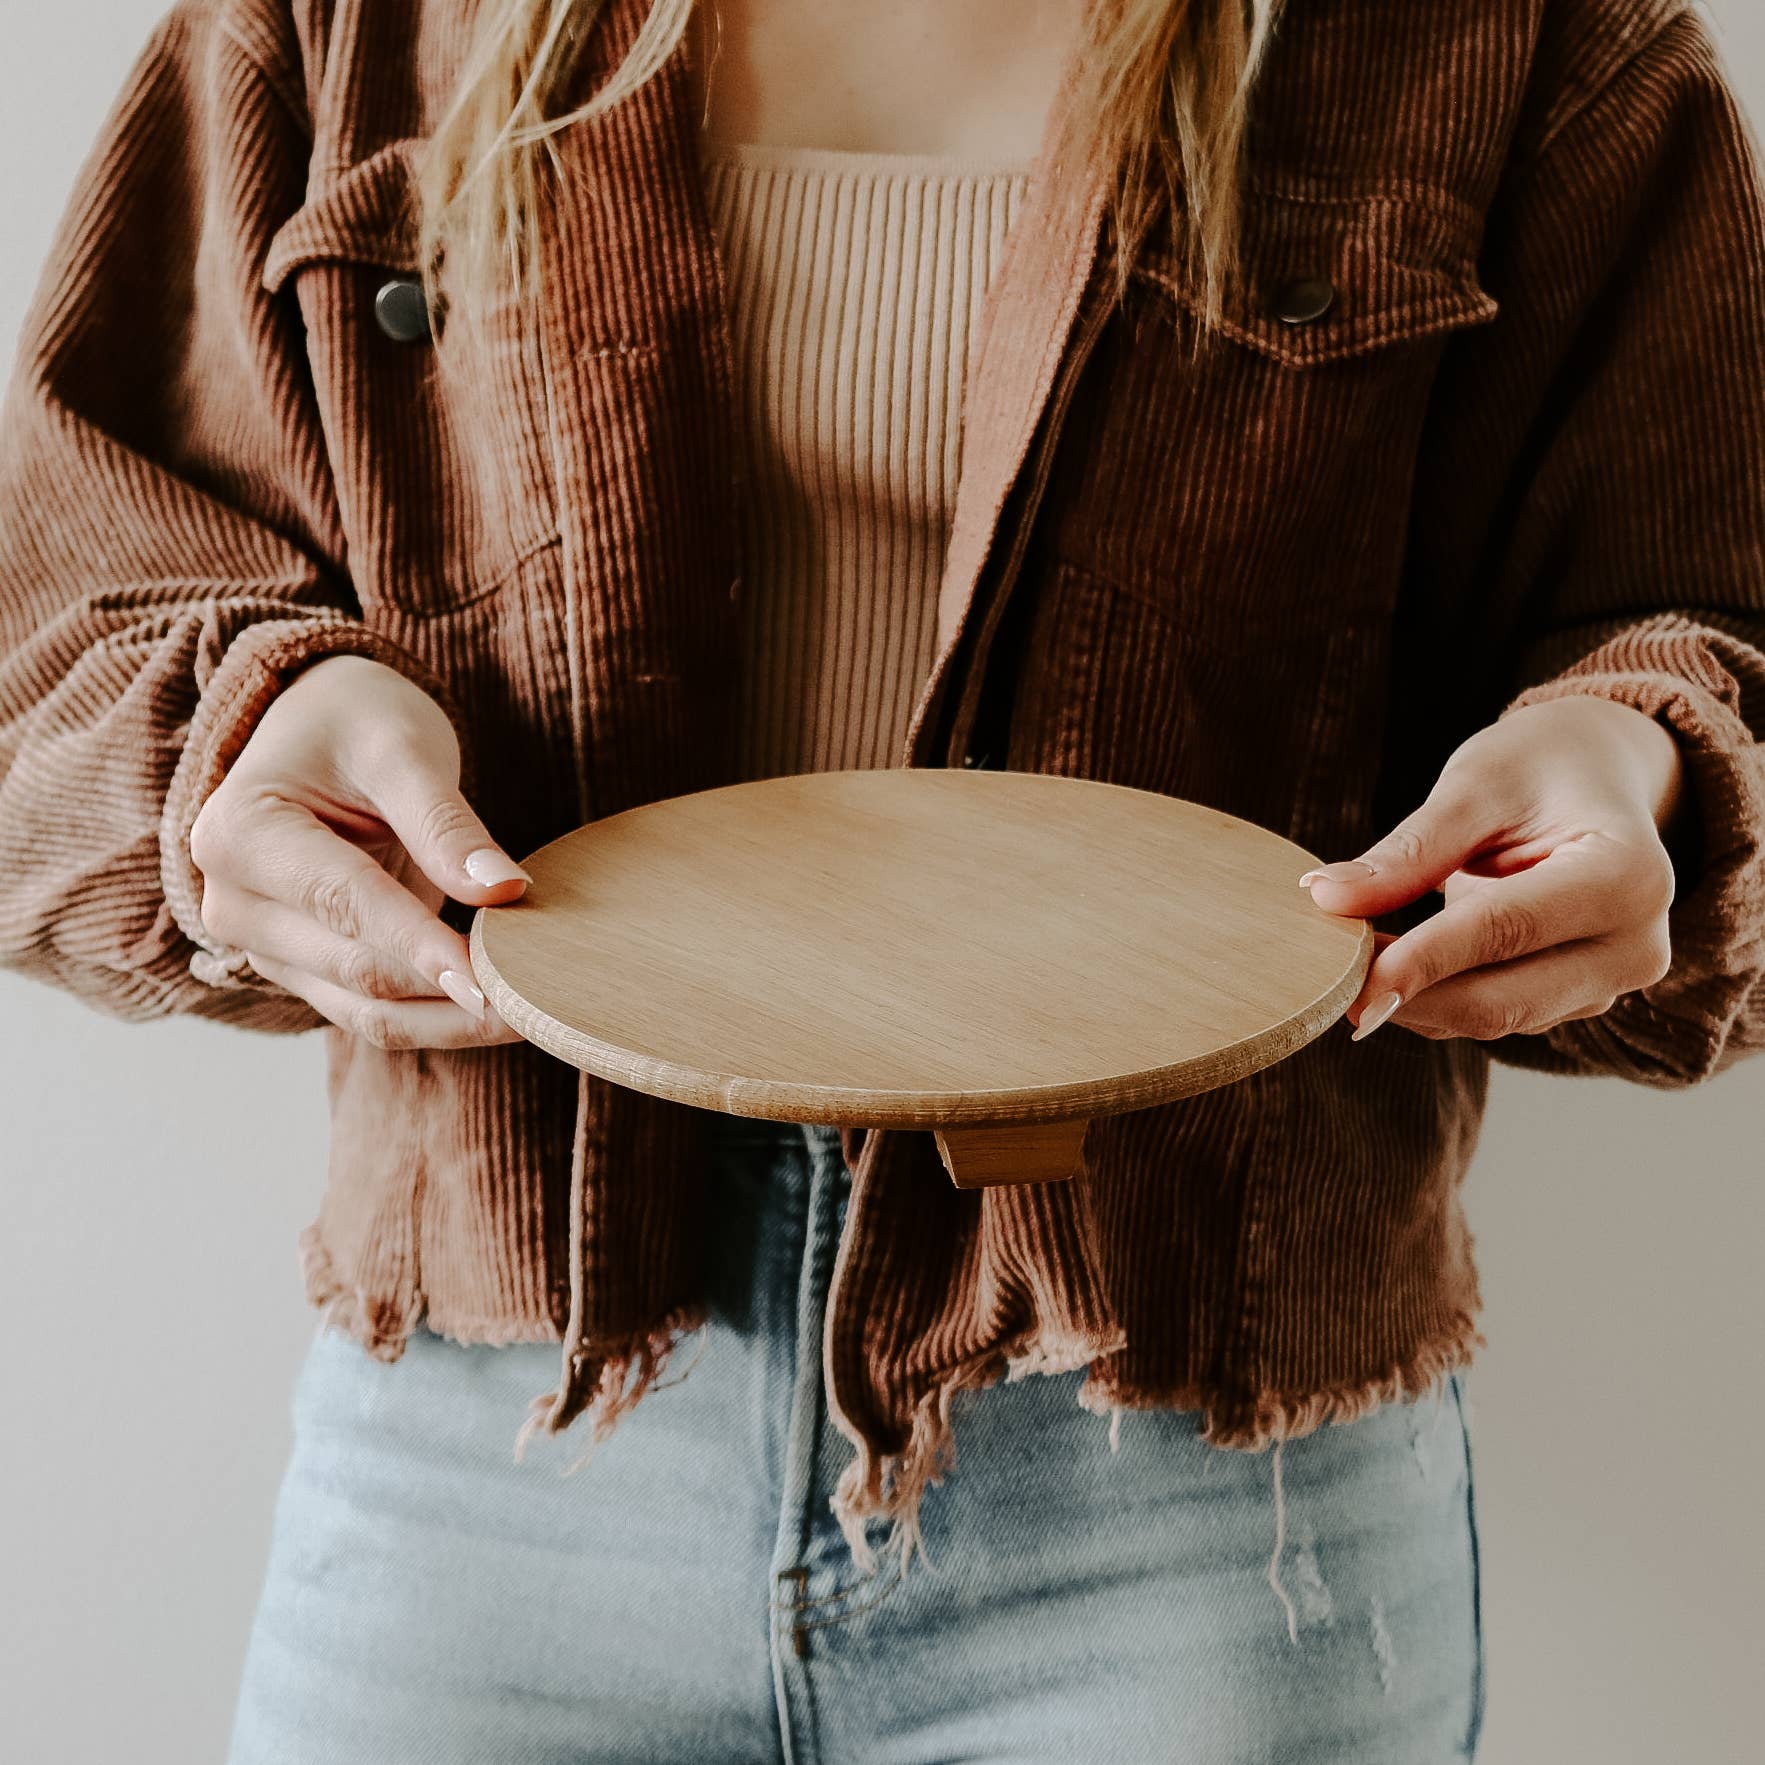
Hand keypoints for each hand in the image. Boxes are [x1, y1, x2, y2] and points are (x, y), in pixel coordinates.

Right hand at [188, 654, 529, 1048]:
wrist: (320, 728)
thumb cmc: (355, 723)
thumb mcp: (402, 750)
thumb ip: (445, 824)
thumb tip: (503, 890)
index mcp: (241, 834)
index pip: (345, 903)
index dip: (421, 943)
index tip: (490, 978)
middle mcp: (234, 902)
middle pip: (355, 968)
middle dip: (448, 989)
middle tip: (536, 1000)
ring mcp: (264, 945)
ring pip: (365, 1010)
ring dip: (449, 1021)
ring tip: (530, 1018)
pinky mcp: (303, 969)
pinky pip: (372, 1011)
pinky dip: (436, 1016)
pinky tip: (499, 1013)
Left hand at [1300, 695, 1687, 1041]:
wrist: (1599, 775)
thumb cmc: (1539, 767)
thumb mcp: (1475, 785)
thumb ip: (1409, 850)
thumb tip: (1327, 898)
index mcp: (1627, 877)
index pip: (1507, 931)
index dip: (1424, 961)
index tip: (1352, 982)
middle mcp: (1634, 944)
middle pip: (1503, 1000)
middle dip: (1409, 995)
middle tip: (1327, 978)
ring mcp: (1609, 982)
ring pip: (1494, 1017)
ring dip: (1415, 1000)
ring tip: (1353, 956)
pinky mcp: (1576, 999)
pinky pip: (1494, 1015)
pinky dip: (1434, 998)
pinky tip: (1392, 967)